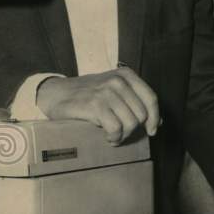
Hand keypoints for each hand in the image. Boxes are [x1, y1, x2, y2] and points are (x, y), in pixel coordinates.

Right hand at [36, 67, 159, 144]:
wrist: (55, 94)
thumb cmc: (87, 96)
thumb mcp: (113, 91)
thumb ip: (134, 101)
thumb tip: (158, 122)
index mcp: (126, 75)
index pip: (151, 98)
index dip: (154, 117)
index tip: (151, 131)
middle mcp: (118, 81)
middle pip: (141, 114)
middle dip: (133, 129)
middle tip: (121, 134)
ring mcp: (106, 91)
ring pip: (130, 123)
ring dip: (123, 136)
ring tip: (113, 136)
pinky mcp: (95, 104)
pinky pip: (116, 128)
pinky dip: (114, 138)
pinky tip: (107, 138)